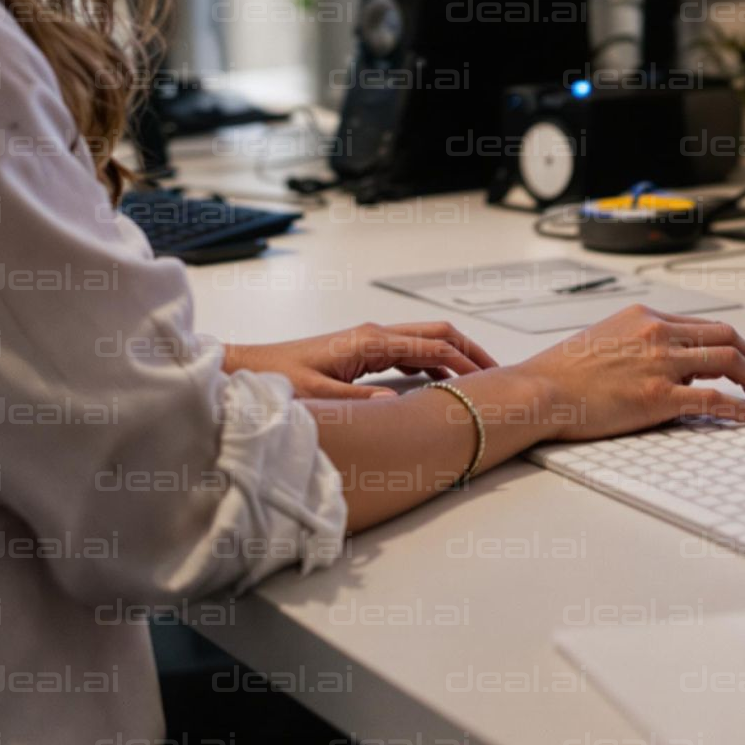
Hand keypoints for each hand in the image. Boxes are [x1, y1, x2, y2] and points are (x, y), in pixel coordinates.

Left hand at [223, 320, 497, 399]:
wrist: (249, 368)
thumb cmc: (276, 378)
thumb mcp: (319, 397)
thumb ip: (359, 405)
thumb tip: (395, 409)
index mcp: (370, 342)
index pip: (433, 346)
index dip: (465, 362)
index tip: (490, 380)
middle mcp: (372, 335)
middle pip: (435, 335)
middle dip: (468, 351)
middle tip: (495, 374)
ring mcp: (367, 342)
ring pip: (423, 342)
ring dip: (452, 357)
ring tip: (474, 381)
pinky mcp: (359, 352)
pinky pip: (407, 353)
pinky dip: (431, 363)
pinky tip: (436, 383)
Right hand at [513, 304, 744, 443]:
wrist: (538, 390)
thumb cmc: (562, 373)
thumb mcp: (607, 341)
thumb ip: (644, 347)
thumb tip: (677, 369)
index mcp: (645, 317)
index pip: (707, 326)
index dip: (739, 347)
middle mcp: (657, 333)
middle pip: (729, 338)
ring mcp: (659, 363)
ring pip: (730, 362)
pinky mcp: (656, 396)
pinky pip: (713, 400)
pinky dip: (741, 408)